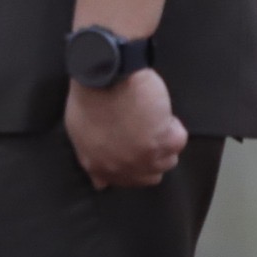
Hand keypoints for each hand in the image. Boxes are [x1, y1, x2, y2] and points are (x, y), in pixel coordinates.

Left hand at [65, 69, 187, 188]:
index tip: (137, 153)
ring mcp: (144, 158)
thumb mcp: (78, 129)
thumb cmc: (89, 94)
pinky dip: (173, 125)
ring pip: (168, 161)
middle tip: (147, 132)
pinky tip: (160, 112)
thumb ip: (91, 155)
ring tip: (153, 118)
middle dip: (151, 156)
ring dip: (164, 141)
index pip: (122, 181)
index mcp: (98, 164)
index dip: (133, 167)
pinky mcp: (164, 141)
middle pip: (150, 176)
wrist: (105, 73)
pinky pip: (179, 141)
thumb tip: (101, 182)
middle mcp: (122, 168)